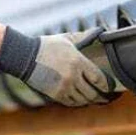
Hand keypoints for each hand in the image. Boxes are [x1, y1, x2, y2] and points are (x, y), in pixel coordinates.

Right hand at [0, 27, 116, 106]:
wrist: (25, 56)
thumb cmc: (47, 46)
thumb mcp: (67, 39)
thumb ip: (84, 37)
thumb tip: (99, 31)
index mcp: (78, 62)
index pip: (99, 78)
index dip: (107, 85)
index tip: (110, 87)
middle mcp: (73, 76)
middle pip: (92, 92)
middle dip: (100, 96)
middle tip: (105, 97)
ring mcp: (64, 87)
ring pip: (82, 100)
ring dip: (89, 101)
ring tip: (94, 100)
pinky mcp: (55, 94)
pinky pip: (71, 102)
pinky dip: (77, 102)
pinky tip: (81, 100)